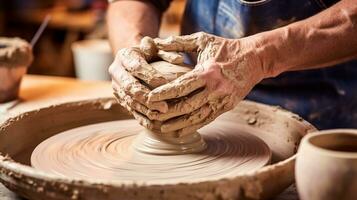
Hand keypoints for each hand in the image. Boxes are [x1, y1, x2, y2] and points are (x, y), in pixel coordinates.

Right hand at [109, 37, 184, 129]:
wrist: (135, 61)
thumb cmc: (152, 53)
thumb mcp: (158, 48)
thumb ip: (166, 51)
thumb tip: (179, 59)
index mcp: (124, 55)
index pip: (136, 66)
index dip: (149, 75)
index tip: (164, 82)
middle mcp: (116, 71)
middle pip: (130, 87)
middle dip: (147, 98)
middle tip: (164, 106)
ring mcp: (116, 87)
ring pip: (129, 101)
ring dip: (145, 110)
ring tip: (162, 115)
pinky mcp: (120, 99)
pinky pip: (130, 110)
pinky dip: (142, 118)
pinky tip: (155, 124)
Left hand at [145, 32, 265, 134]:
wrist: (255, 59)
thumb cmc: (226, 47)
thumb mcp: (203, 40)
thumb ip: (179, 42)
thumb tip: (156, 42)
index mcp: (208, 72)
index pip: (181, 86)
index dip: (163, 94)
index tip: (149, 98)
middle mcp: (215, 89)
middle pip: (187, 106)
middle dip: (167, 112)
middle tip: (151, 115)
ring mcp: (222, 100)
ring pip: (196, 117)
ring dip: (178, 124)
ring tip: (161, 128)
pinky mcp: (227, 107)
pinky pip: (207, 120)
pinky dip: (192, 127)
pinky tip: (179, 132)